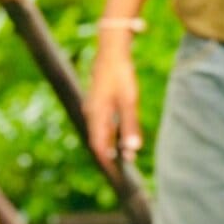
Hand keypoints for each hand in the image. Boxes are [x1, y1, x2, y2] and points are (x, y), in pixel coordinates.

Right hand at [88, 34, 142, 166]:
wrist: (112, 48)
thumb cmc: (121, 73)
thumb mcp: (128, 100)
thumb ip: (130, 125)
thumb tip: (132, 150)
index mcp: (96, 114)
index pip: (98, 145)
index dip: (107, 162)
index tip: (117, 175)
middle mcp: (92, 112)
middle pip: (98, 140)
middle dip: (109, 155)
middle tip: (121, 170)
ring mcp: (94, 104)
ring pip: (100, 130)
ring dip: (110, 143)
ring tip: (122, 156)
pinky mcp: (98, 99)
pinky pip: (102, 121)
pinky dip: (110, 131)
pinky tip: (118, 134)